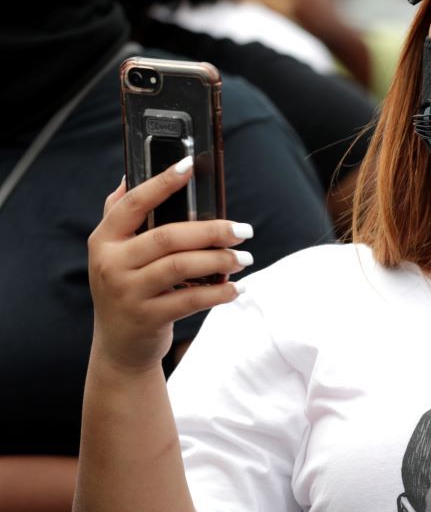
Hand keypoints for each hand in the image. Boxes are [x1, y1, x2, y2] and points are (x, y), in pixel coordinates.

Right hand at [87, 159, 252, 372]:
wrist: (120, 346)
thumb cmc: (128, 289)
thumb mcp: (115, 255)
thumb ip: (120, 218)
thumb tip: (127, 176)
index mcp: (105, 239)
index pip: (133, 203)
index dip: (161, 183)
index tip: (189, 165)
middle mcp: (111, 263)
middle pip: (167, 236)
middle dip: (211, 231)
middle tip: (244, 231)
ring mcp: (127, 291)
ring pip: (181, 267)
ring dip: (219, 261)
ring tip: (244, 259)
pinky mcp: (147, 317)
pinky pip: (190, 300)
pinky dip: (218, 293)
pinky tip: (237, 288)